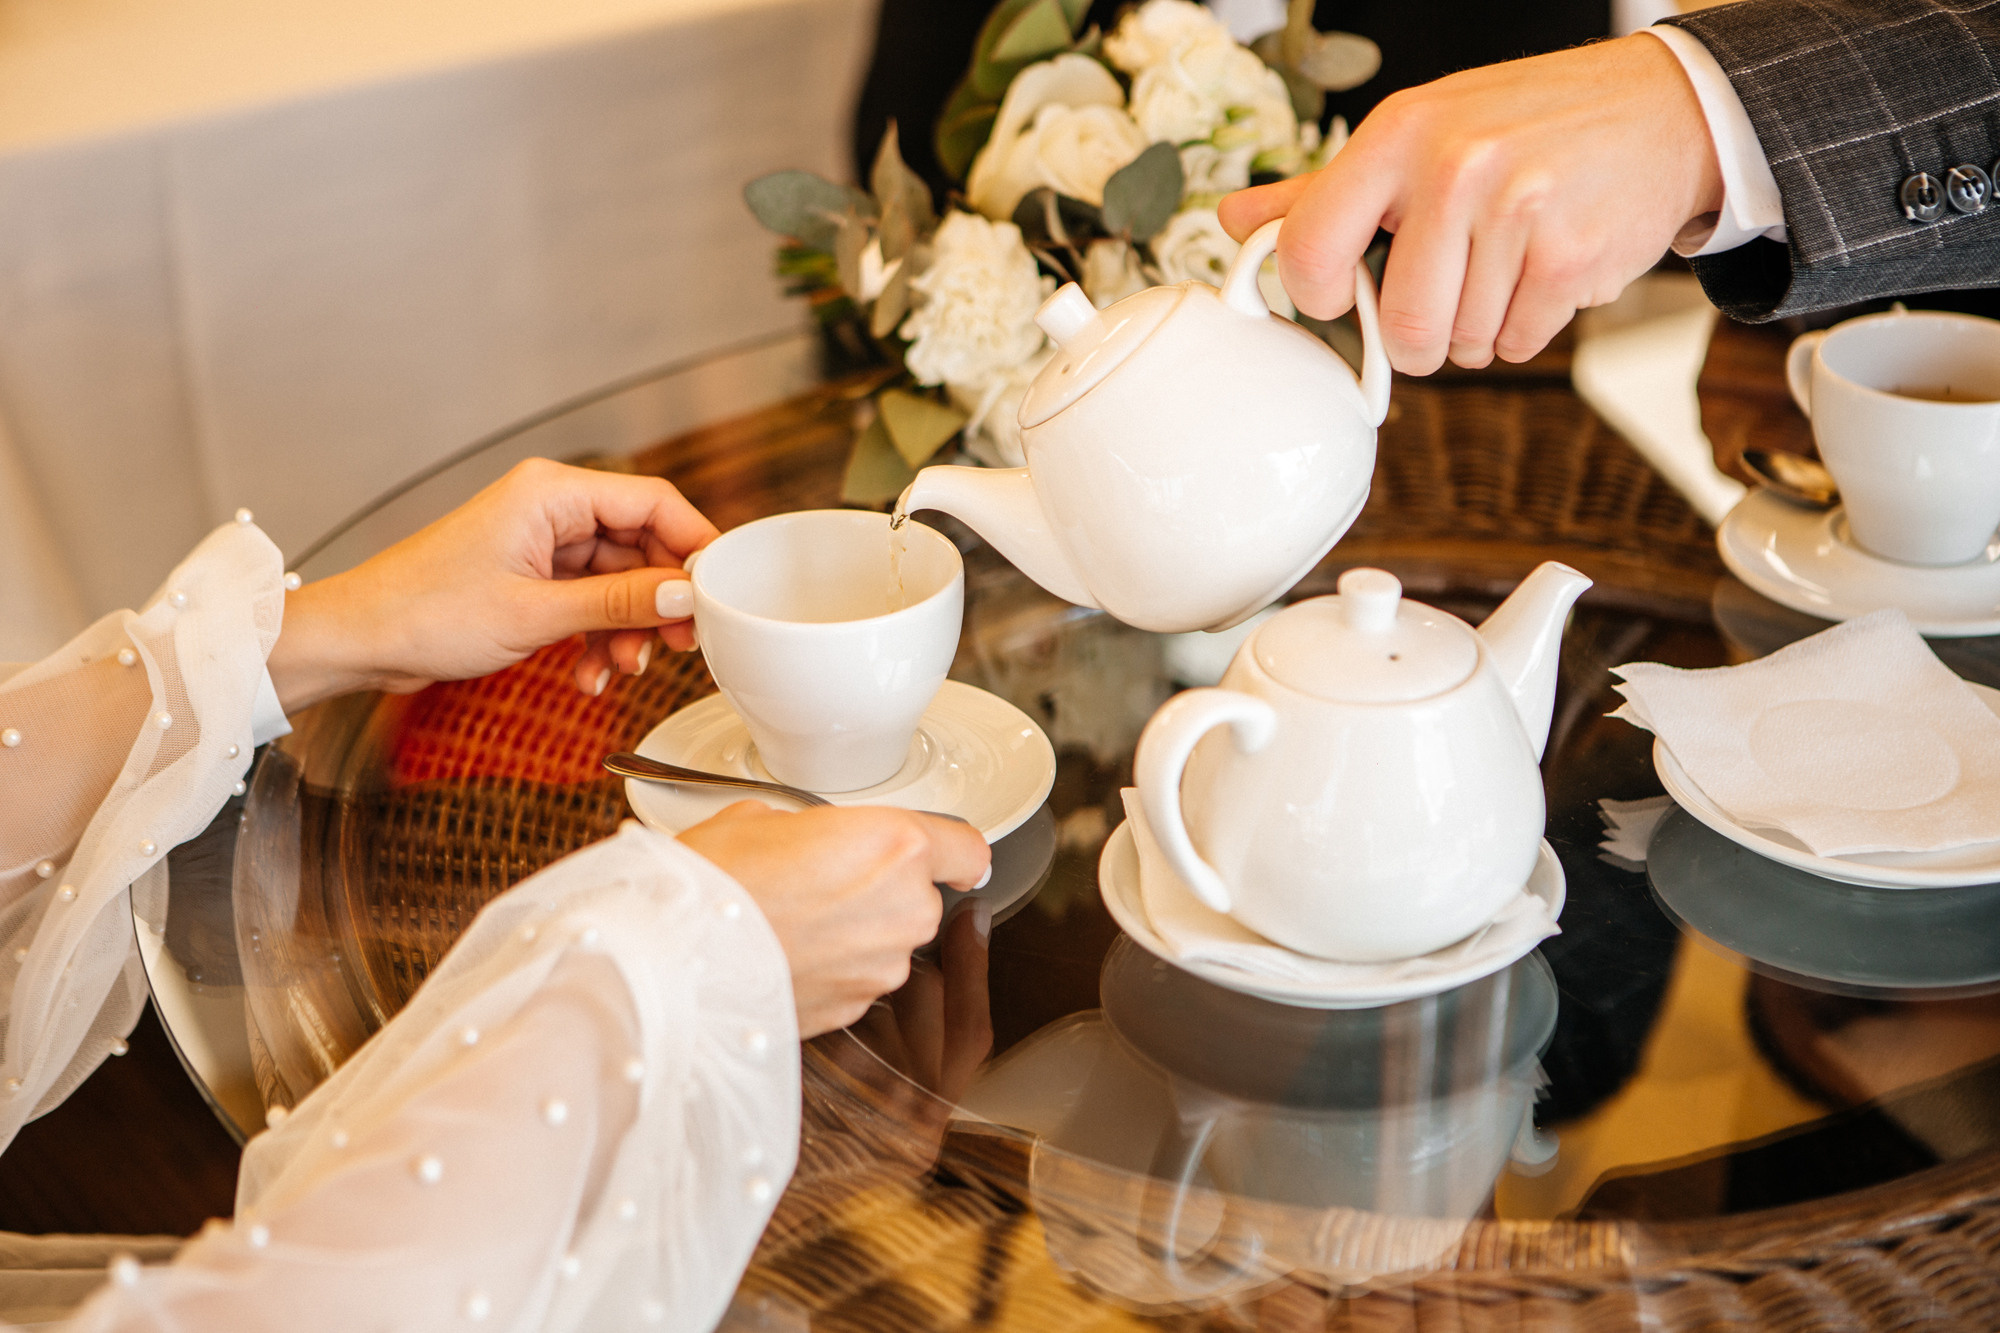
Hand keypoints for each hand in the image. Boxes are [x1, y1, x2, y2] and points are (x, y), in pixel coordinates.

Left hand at [267, 458, 717, 707]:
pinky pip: (590, 602)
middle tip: (682, 643)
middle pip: (641, 545)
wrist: (360, 640)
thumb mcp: (533, 614)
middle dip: (660, 600)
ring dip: (628, 628)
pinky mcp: (533, 579)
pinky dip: (599, 637)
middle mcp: (551, 510)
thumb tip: (682, 595)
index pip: (653, 501)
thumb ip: (616, 602)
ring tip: (624, 667)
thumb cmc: (422, 611)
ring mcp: (542, 545)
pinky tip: (592, 673)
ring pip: (619, 581)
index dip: (694, 545)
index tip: (719, 590)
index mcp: (551, 493)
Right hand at [677, 802, 990, 1036]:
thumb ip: (815, 829)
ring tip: (791, 919)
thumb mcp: (761, 818)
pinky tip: (785, 954)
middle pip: (920, 896)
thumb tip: (810, 840)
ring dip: (856, 932)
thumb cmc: (711, 884)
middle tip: (820, 878)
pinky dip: (833, 968)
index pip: (967, 848)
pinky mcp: (855, 1008)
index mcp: (894, 845)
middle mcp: (903, 909)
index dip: (955, 851)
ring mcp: (883, 966)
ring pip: (888, 941)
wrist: (672, 962)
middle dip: (881, 888)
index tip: (951, 855)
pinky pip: (859, 979)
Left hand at [1219, 35, 1722, 373]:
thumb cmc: (1521, 128)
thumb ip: (1321, 192)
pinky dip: (1527, 328)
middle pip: (1401, 326)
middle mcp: (1454, 167)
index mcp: (1397, 134)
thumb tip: (1232, 223)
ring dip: (1478, 329)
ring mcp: (1517, 211)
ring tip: (1506, 266)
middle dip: (1420, 336)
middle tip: (1445, 294)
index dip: (1321, 296)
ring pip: (1460, 343)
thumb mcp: (1415, 135)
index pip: (1307, 251)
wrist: (1661, 110)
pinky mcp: (1571, 257)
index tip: (1347, 294)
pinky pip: (1517, 343)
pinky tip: (1546, 271)